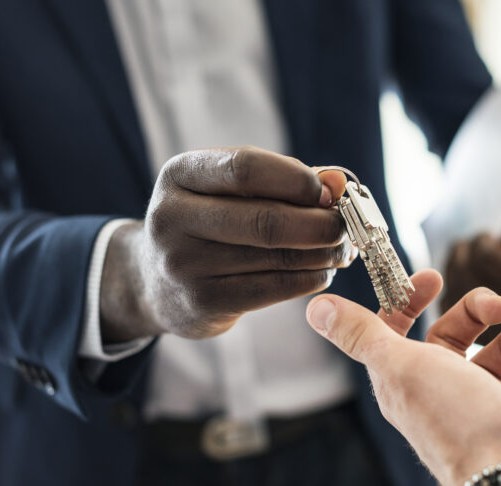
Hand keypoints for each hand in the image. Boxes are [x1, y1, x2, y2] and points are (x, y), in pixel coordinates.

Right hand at [100, 146, 354, 342]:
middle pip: (266, 219)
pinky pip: (273, 288)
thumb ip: (283, 180)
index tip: (330, 192)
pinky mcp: (202, 302)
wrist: (154, 281)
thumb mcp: (229, 190)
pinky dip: (309, 279)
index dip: (298, 180)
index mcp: (180, 174)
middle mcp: (172, 217)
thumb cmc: (209, 223)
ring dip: (322, 253)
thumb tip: (337, 182)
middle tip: (346, 227)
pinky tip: (322, 272)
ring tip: (341, 249)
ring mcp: (184, 264)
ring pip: (275, 257)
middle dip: (319, 224)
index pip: (246, 167)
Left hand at [306, 269, 500, 485]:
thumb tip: (315, 307)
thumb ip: (361, 334)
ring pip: (500, 359)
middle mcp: (440, 395)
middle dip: (479, 313)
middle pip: (454, 337)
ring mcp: (481, 413)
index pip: (397, 330)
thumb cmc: (458, 422)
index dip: (410, 300)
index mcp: (404, 380)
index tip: (434, 278)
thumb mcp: (400, 367)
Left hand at [443, 191, 500, 342]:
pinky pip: (443, 294)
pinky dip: (449, 280)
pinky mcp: (467, 334)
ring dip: (457, 260)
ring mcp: (486, 327)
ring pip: (451, 277)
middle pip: (465, 263)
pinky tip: (464, 276)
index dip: (482, 239)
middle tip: (481, 246)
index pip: (485, 254)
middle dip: (469, 247)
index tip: (491, 237)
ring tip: (473, 259)